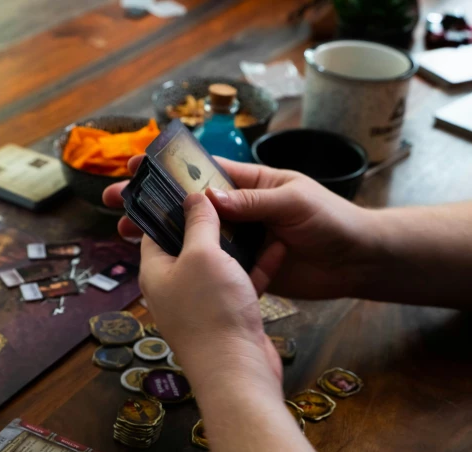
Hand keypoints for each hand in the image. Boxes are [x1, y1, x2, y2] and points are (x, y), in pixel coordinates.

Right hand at [103, 155, 378, 299]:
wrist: (356, 262)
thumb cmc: (332, 220)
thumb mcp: (294, 202)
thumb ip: (253, 202)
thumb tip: (208, 201)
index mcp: (250, 182)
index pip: (203, 172)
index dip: (169, 169)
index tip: (136, 164)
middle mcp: (240, 209)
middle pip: (188, 205)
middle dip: (152, 201)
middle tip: (115, 201)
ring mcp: (240, 239)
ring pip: (193, 235)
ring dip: (161, 233)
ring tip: (124, 232)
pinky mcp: (245, 267)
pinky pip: (213, 263)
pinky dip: (187, 262)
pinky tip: (159, 263)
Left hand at [136, 193, 282, 389]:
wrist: (237, 372)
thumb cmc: (211, 311)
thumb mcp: (202, 255)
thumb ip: (199, 223)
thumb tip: (193, 197)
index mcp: (156, 271)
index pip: (155, 230)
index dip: (171, 206)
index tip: (190, 183)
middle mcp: (175, 287)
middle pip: (190, 245)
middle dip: (211, 222)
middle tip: (230, 195)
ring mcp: (203, 303)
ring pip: (220, 264)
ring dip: (239, 243)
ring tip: (258, 215)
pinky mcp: (230, 316)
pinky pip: (242, 283)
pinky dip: (258, 267)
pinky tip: (278, 247)